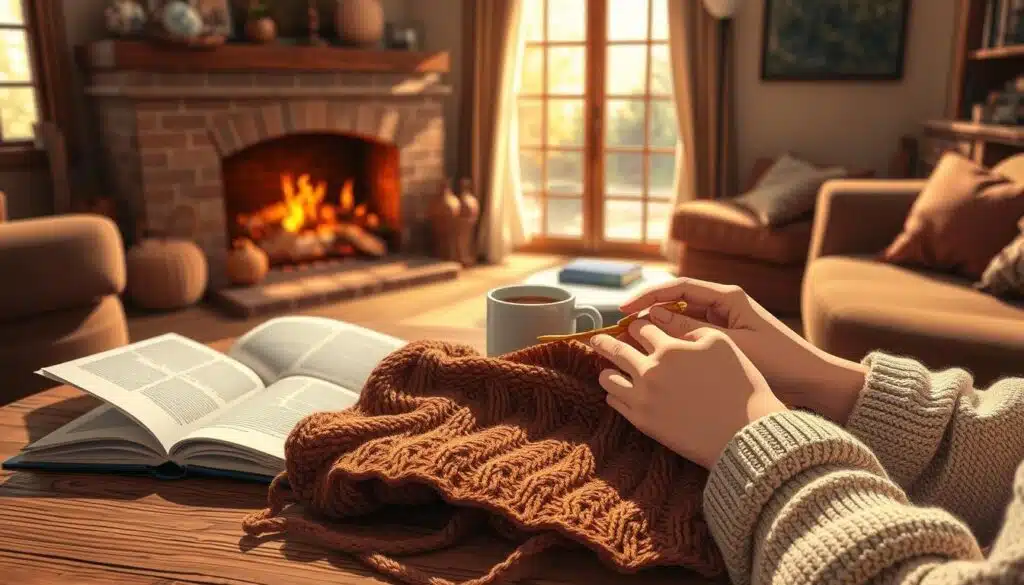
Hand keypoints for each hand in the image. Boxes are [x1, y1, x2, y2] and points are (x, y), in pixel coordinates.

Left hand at [590, 319, 785, 468]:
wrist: (743, 434)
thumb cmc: (739, 386)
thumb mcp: (721, 344)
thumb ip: (691, 331)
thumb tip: (672, 329)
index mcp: (669, 348)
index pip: (641, 327)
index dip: (638, 325)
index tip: (635, 327)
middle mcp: (650, 370)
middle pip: (616, 350)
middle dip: (605, 342)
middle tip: (597, 340)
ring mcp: (643, 397)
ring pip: (609, 378)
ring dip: (608, 370)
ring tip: (607, 369)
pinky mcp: (642, 422)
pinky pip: (616, 402)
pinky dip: (614, 393)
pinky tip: (618, 392)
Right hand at [620, 278, 866, 423]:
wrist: (812, 382)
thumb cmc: (778, 362)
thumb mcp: (730, 345)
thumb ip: (691, 331)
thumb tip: (653, 318)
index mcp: (728, 296)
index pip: (677, 287)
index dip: (647, 296)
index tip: (624, 310)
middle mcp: (723, 303)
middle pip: (675, 300)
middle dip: (646, 310)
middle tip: (620, 325)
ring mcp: (723, 320)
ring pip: (680, 318)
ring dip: (656, 327)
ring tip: (631, 341)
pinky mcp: (724, 338)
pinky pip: (689, 334)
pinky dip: (671, 341)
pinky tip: (655, 354)